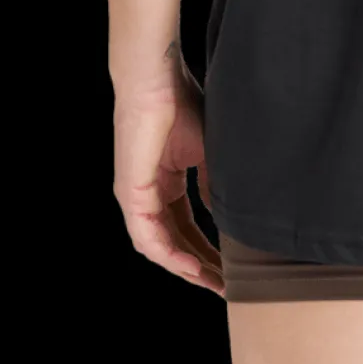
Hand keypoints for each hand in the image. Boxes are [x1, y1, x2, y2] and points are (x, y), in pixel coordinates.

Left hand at [113, 58, 223, 293]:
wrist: (158, 78)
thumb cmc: (183, 101)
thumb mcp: (208, 151)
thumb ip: (214, 184)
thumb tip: (228, 214)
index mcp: (165, 182)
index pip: (186, 227)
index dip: (209, 248)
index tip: (232, 266)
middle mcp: (148, 194)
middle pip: (174, 242)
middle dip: (201, 266)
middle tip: (225, 285)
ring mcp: (136, 197)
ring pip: (160, 246)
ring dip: (186, 267)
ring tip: (213, 281)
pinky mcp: (130, 194)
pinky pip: (147, 237)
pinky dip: (170, 255)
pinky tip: (191, 266)